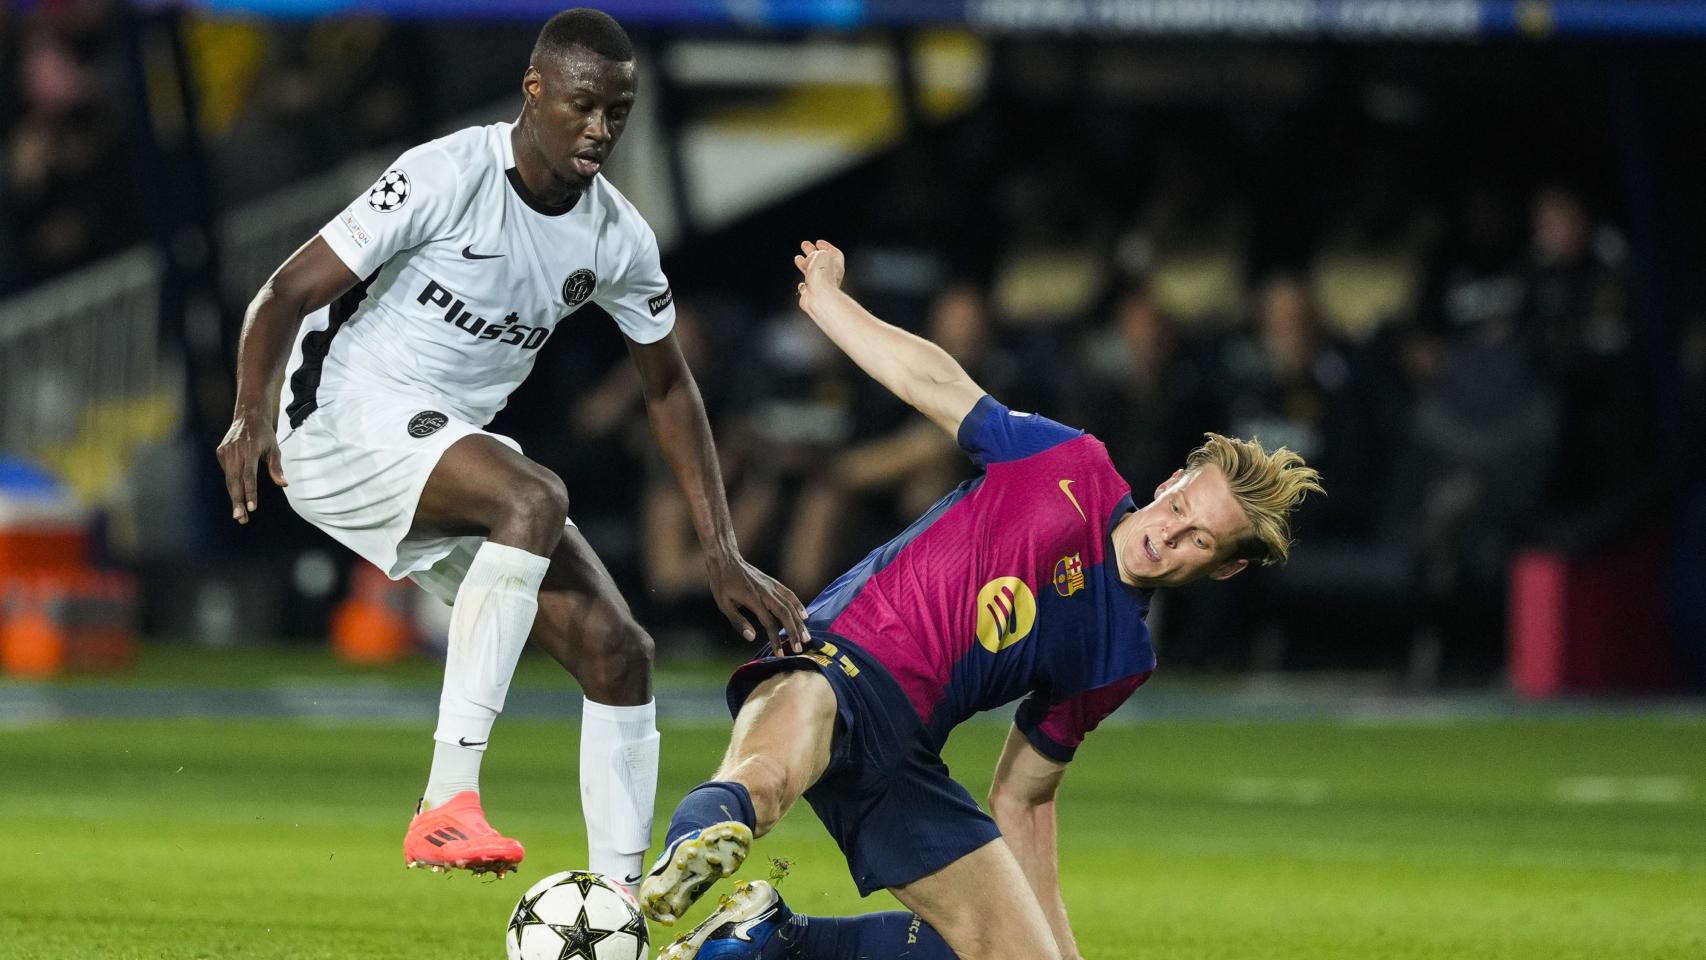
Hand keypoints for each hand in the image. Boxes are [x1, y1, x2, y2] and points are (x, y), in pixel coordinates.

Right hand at [215, 408, 286, 523]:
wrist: (248, 415)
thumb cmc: (265, 434)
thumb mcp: (274, 448)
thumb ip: (276, 467)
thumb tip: (283, 484)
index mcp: (249, 451)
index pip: (249, 476)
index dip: (250, 493)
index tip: (251, 508)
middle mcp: (235, 452)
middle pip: (235, 482)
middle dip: (238, 501)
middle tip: (241, 518)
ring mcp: (225, 452)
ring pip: (229, 479)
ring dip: (234, 497)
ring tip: (239, 514)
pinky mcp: (220, 452)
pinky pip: (227, 472)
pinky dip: (232, 483)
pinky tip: (238, 492)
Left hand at [707, 552, 809, 654]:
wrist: (726, 560)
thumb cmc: (722, 584)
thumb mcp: (724, 604)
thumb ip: (738, 622)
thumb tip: (751, 638)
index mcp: (753, 600)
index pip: (769, 623)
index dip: (776, 640)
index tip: (780, 653)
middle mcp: (766, 593)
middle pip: (785, 614)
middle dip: (793, 632)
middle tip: (799, 648)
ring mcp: (771, 586)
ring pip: (790, 605)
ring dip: (799, 622)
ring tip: (806, 636)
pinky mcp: (773, 583)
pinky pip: (789, 594)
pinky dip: (798, 605)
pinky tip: (804, 615)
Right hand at [793, 239, 844, 305]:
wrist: (819, 298)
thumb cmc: (823, 277)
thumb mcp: (821, 255)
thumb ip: (815, 254)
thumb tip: (808, 262)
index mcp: (836, 266)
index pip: (834, 253)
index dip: (826, 246)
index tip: (818, 243)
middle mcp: (830, 277)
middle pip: (821, 262)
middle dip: (812, 252)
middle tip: (804, 244)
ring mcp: (821, 287)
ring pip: (812, 274)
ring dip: (804, 265)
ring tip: (797, 258)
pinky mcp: (811, 296)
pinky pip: (808, 289)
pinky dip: (804, 285)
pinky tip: (802, 284)